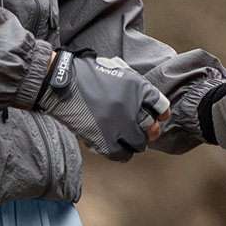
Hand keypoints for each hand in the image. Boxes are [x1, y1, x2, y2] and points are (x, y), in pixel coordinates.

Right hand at [36, 49, 170, 162]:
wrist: (63, 85)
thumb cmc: (87, 75)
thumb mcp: (117, 70)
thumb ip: (134, 85)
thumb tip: (146, 102)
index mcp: (138, 88)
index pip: (161, 106)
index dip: (161, 113)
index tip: (158, 117)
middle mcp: (132, 108)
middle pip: (152, 128)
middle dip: (149, 131)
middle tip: (144, 133)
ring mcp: (119, 126)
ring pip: (139, 144)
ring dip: (135, 143)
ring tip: (128, 140)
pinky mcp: (105, 141)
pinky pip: (122, 155)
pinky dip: (122, 153)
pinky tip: (117, 148)